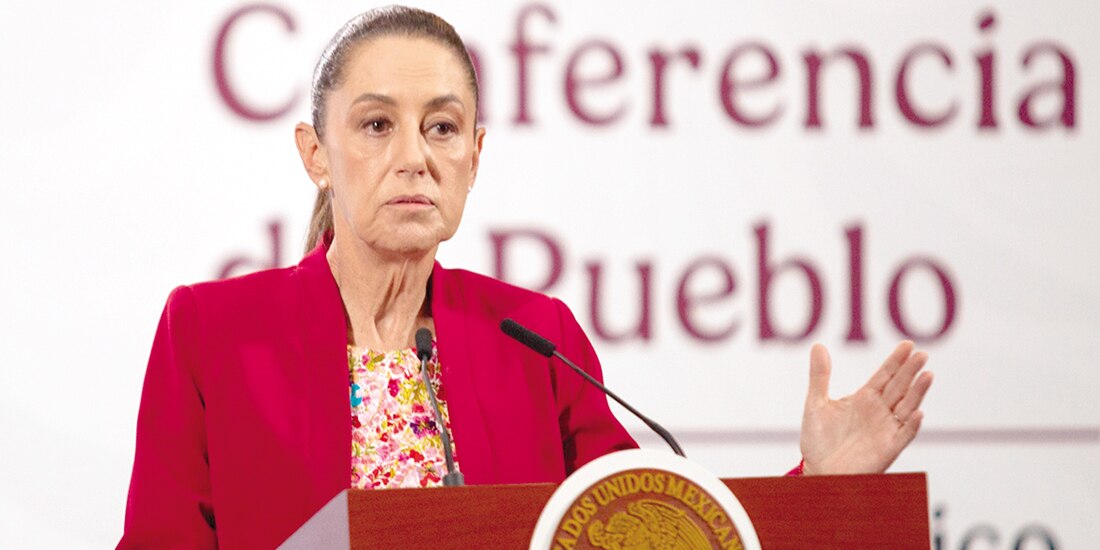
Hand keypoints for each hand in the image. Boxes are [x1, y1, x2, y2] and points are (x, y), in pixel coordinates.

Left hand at [800, 341, 932, 474]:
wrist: (818, 471)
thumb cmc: (818, 440)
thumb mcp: (816, 404)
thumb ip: (820, 376)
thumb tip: (818, 346)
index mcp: (864, 398)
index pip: (885, 375)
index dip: (896, 361)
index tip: (908, 345)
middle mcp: (879, 411)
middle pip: (899, 387)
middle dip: (910, 371)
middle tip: (922, 354)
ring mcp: (885, 429)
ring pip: (907, 407)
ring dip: (918, 392)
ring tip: (927, 375)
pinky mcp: (887, 448)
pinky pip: (904, 435)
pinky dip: (911, 425)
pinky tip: (917, 413)